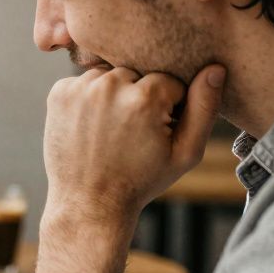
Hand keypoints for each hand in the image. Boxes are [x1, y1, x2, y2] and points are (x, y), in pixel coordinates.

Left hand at [42, 64, 224, 223]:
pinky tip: (92, 127)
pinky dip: (89, 99)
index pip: (170, 81)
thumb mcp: (185, 153)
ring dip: (114, 95)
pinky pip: (84, 82)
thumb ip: (204, 108)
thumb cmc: (140, 181)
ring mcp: (80, 88)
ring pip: (110, 75)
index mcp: (145, 97)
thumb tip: (214, 69)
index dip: (168, 107)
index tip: (156, 132)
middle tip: (132, 134)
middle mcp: (110, 86)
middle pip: (138, 74)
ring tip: (111, 130)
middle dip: (140, 98)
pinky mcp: (59, 93)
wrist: (89, 203)